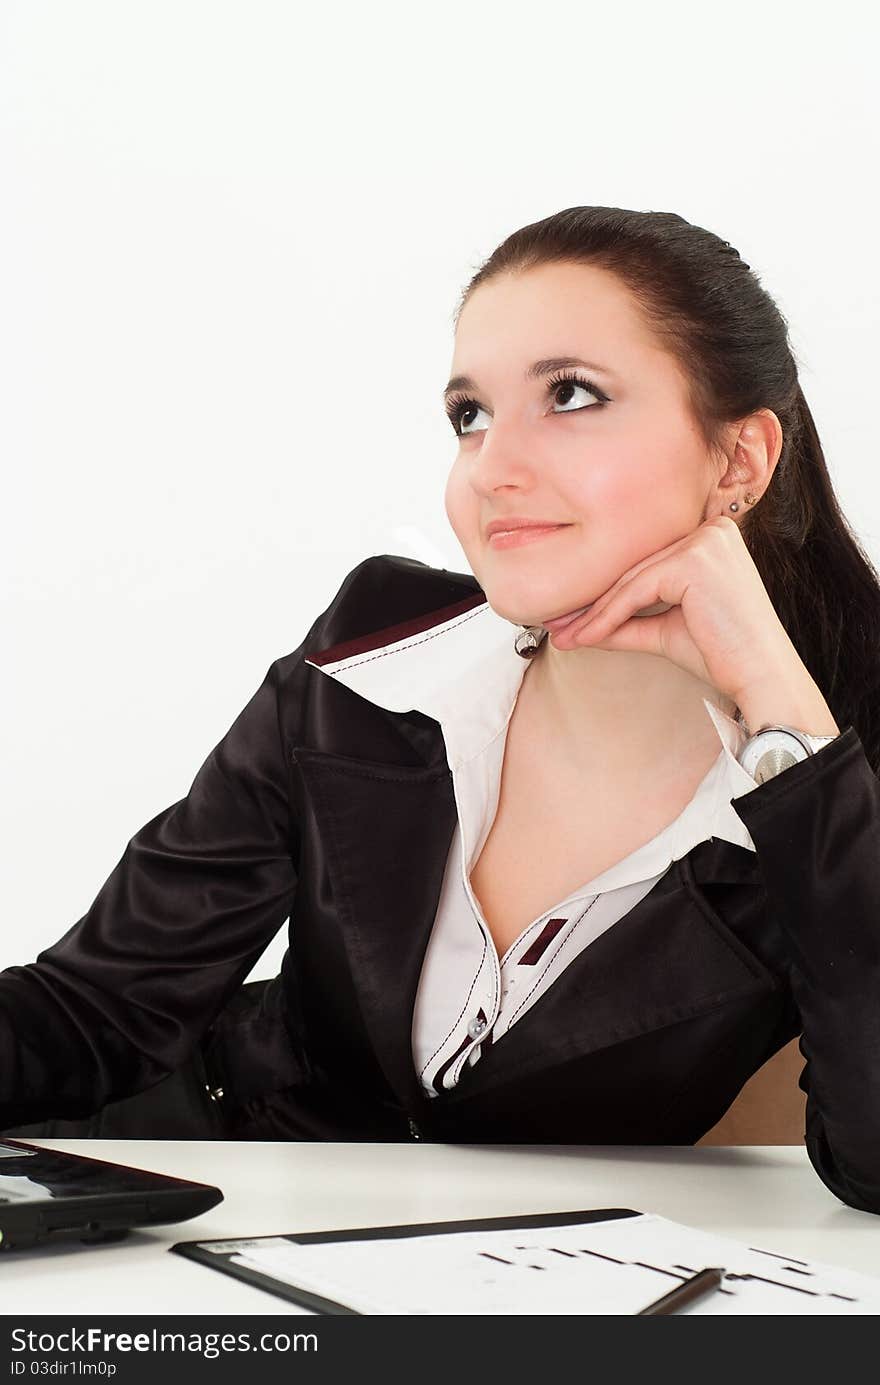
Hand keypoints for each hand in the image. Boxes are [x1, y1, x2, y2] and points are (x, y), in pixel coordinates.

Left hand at [544, 515, 819, 712]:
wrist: (761, 677)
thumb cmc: (722, 654)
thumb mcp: (664, 629)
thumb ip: (624, 620)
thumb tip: (575, 626)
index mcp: (709, 536)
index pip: (645, 564)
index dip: (604, 593)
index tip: (569, 616)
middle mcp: (710, 529)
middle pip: (634, 569)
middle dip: (591, 602)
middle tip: (556, 626)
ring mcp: (705, 541)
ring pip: (631, 580)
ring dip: (592, 612)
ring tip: (563, 636)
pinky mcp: (695, 560)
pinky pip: (636, 591)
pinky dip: (607, 616)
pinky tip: (585, 637)